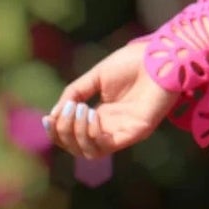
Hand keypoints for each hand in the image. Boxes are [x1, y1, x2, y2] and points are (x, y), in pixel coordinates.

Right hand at [44, 40, 179, 160]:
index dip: (57, 131)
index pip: (73, 136)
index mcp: (101, 115)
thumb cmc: (132, 63)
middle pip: (78, 148)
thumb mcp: (96, 76)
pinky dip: (93, 134)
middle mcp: (111, 127)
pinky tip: (92, 114)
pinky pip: (108, 146)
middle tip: (67, 110)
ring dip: (77, 134)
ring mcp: (123, 131)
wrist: (160, 55)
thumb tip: (55, 114)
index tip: (48, 117)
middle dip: (64, 133)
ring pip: (90, 152)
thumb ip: (75, 93)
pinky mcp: (136, 132)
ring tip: (79, 110)